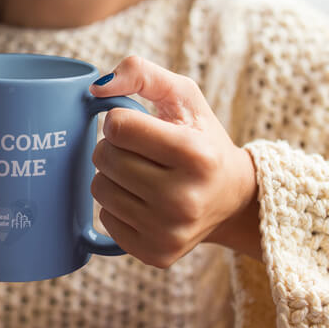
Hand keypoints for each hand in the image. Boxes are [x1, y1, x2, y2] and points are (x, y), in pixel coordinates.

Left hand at [88, 56, 261, 267]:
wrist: (232, 198)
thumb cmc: (202, 138)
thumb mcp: (183, 95)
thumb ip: (140, 73)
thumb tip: (96, 88)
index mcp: (195, 155)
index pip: (118, 127)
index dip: (121, 120)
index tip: (140, 125)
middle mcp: (184, 198)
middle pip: (104, 157)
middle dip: (114, 146)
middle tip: (142, 151)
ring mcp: (169, 231)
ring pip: (99, 188)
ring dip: (113, 175)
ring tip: (143, 174)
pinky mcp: (156, 254)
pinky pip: (103, 219)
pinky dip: (117, 205)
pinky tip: (144, 201)